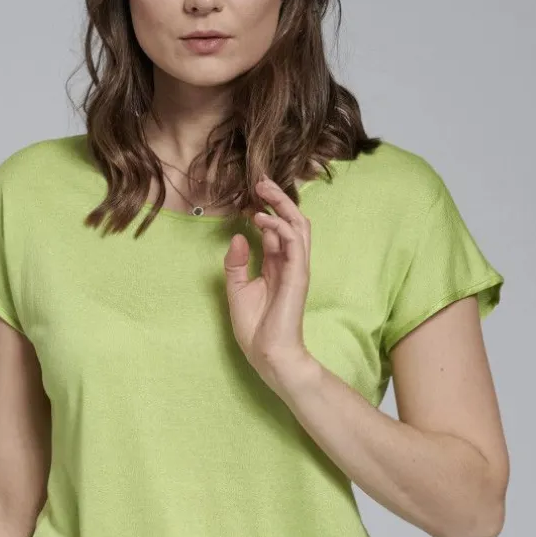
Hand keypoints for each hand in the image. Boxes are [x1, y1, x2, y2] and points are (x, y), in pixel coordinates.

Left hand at [223, 174, 313, 389]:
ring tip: (263, 190)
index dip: (264, 210)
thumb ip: (236, 264)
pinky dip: (279, 227)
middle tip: (261, 182)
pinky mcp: (298, 275)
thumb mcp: (237, 290)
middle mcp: (289, 263)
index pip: (276, 230)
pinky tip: (261, 220)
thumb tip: (238, 236)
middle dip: (279, 199)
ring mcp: (296, 268)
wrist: (269, 354)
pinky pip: (294, 243)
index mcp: (276, 266)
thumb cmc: (256, 328)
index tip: (248, 198)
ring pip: (298, 226)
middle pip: (292, 221)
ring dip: (282, 205)